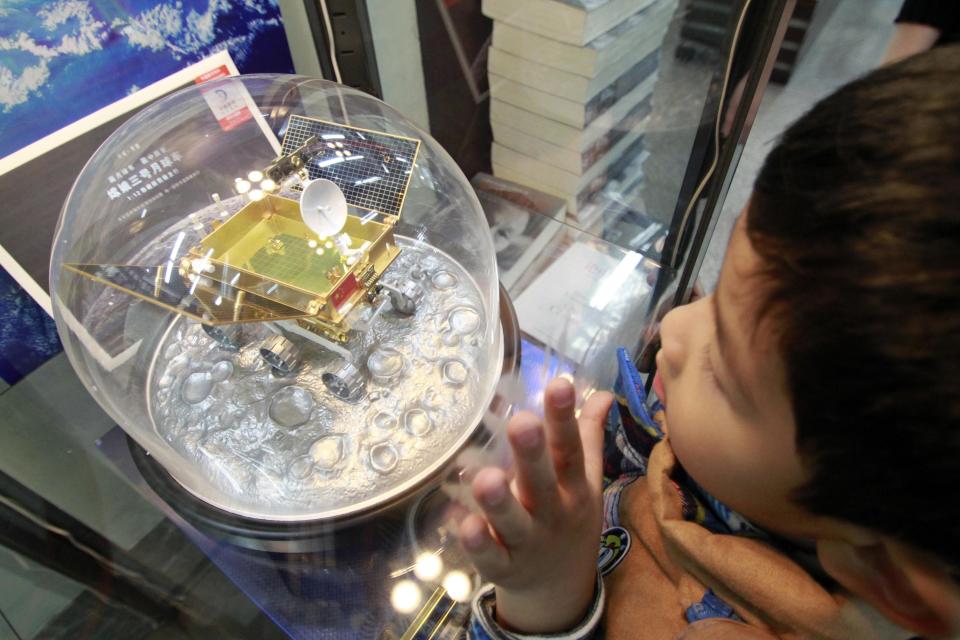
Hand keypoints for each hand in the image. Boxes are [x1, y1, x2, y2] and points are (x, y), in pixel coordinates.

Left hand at [459, 378, 613, 633]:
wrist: (560, 587)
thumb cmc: (568, 517)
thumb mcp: (586, 481)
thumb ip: (589, 435)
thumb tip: (603, 392)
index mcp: (573, 488)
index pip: (571, 450)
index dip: (564, 418)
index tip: (559, 384)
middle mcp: (553, 514)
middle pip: (542, 483)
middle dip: (532, 454)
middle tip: (521, 423)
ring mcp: (528, 543)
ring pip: (513, 522)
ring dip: (499, 502)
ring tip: (484, 478)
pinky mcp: (503, 568)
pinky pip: (489, 557)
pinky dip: (477, 543)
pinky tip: (462, 523)